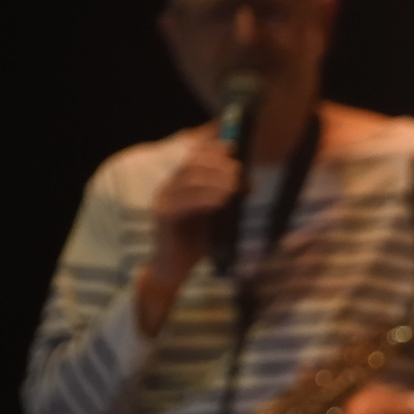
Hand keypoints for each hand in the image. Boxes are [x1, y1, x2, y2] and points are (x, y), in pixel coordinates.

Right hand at [138, 134, 243, 334]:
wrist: (174, 267)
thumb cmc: (197, 242)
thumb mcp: (215, 215)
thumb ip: (225, 197)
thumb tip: (250, 182)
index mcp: (180, 183)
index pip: (194, 156)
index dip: (212, 148)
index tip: (233, 146)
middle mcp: (170, 186)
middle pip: (193, 163)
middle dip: (218, 164)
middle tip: (239, 172)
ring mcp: (164, 199)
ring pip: (189, 179)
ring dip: (215, 180)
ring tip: (234, 186)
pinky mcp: (164, 215)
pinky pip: (185, 201)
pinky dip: (205, 198)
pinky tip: (222, 200)